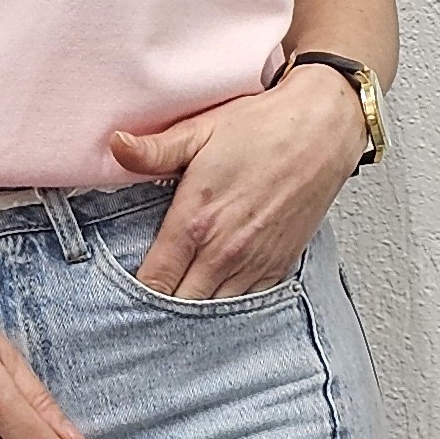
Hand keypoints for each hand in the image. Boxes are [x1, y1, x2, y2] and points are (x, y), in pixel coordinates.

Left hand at [106, 74, 361, 296]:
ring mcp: (255, 262)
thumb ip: (154, 150)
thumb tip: (115, 145)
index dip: (135, 290)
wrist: (324, 129)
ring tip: (179, 295)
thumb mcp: (200, 131)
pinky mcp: (279, 265)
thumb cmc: (264, 127)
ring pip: (213, 310)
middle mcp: (224, 251)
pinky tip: (215, 290)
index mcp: (196, 221)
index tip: (124, 286)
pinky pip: (247, 304)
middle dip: (161, 304)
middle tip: (148, 294)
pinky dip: (228, 304)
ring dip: (194, 308)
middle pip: (180, 305)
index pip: (154, 281)